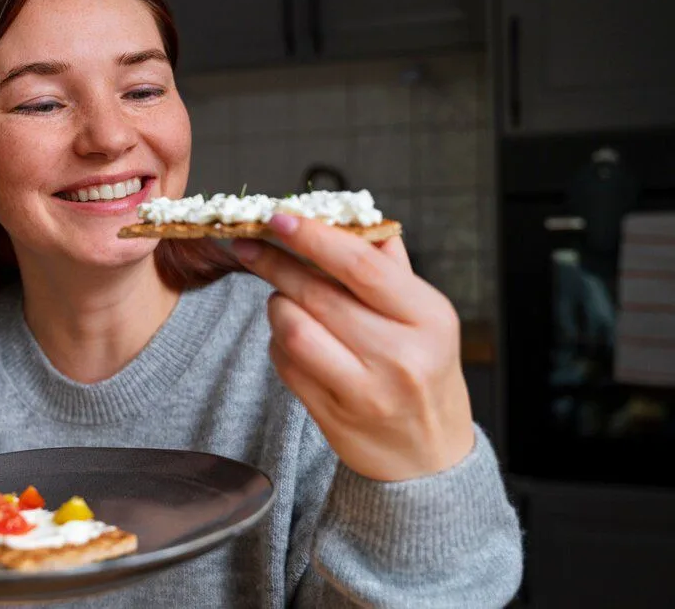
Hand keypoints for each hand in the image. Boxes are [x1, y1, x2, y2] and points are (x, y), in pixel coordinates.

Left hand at [232, 215, 474, 481]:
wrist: (429, 459)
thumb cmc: (425, 376)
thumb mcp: (427, 319)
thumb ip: (391, 268)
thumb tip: (354, 220)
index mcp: (428, 318)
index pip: (361, 266)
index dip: (313, 237)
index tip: (279, 218)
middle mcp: (399, 354)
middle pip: (318, 294)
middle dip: (276, 264)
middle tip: (250, 246)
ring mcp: (363, 389)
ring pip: (292, 328)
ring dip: (277, 305)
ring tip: (285, 300)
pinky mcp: (331, 414)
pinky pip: (285, 363)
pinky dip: (277, 341)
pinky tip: (292, 337)